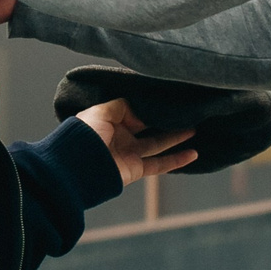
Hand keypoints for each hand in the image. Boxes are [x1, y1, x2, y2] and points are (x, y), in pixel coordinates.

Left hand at [76, 98, 197, 185]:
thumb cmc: (83, 137)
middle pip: (149, 126)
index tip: (167, 100)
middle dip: (166, 120)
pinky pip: (159, 164)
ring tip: (195, 128)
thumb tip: (143, 112)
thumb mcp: (100, 112)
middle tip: (185, 112)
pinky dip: (176, 160)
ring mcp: (128, 153)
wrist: (75, 168)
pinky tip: (193, 153)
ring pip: (158, 144)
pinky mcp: (135, 169)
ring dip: (176, 137)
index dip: (150, 106)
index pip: (134, 111)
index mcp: (109, 121)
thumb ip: (122, 106)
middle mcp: (120, 136)